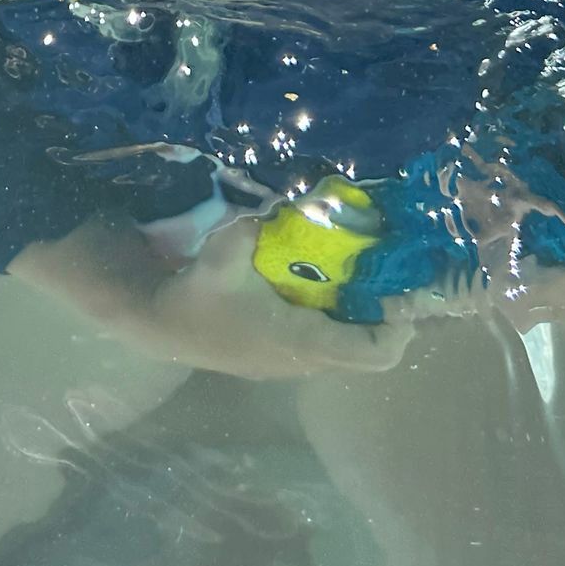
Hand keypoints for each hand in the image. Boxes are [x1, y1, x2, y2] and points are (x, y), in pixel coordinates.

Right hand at [131, 218, 411, 379]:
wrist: (161, 326)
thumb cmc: (196, 296)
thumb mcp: (222, 253)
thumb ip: (253, 225)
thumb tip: (283, 199)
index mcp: (300, 342)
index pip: (374, 352)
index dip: (399, 325)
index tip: (403, 290)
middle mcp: (304, 362)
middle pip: (371, 355)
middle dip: (389, 319)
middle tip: (392, 278)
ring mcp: (293, 366)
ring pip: (349, 351)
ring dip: (365, 319)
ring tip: (367, 277)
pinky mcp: (281, 358)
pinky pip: (329, 344)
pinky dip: (342, 320)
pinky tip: (330, 285)